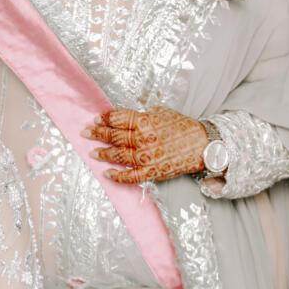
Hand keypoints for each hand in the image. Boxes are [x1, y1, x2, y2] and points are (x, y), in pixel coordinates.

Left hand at [84, 107, 206, 183]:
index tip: (96, 119)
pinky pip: (131, 176)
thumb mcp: (163, 111)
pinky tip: (107, 173)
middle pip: (114, 136)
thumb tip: (129, 113)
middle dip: (97, 134)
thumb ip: (144, 112)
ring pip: (118, 156)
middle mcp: (143, 139)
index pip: (118, 118)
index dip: (105, 119)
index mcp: (145, 121)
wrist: (202, 145)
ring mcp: (146, 157)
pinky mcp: (152, 171)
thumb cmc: (183, 127)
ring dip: (103, 154)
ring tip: (92, 152)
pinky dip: (118, 176)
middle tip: (85, 132)